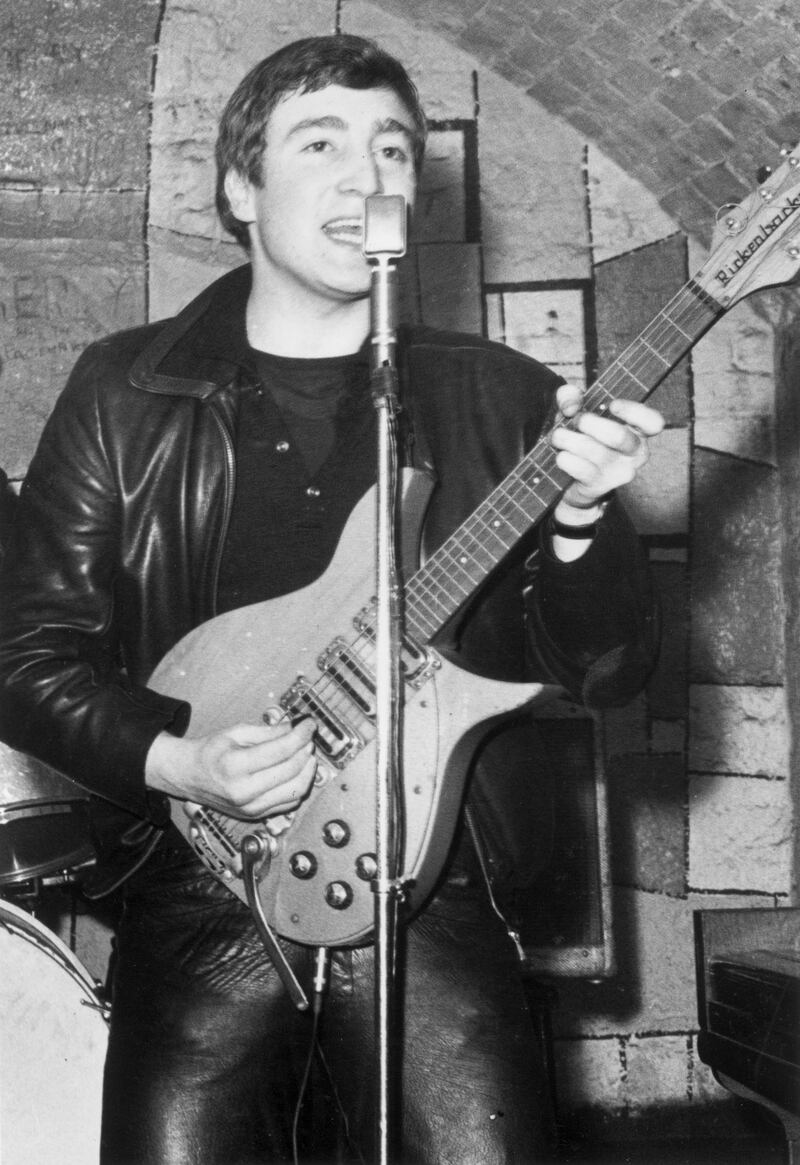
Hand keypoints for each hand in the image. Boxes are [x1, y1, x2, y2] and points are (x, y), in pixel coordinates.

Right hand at [145, 716, 316, 820]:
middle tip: (308, 736)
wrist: (189, 776)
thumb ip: (269, 731)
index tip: (309, 724)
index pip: (281, 750)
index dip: (301, 735)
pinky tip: (298, 771)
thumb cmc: (210, 752)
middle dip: (306, 750)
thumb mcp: (236, 732)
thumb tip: (297, 727)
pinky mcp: (256, 815)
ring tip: (306, 753)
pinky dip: (299, 786)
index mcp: (235, 766)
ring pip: (296, 790)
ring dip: (308, 770)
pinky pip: (290, 803)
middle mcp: (243, 791)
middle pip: (292, 770)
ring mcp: (251, 807)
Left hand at [551, 384, 663, 513]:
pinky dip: (564, 458)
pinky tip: (561, 455)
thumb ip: (571, 396)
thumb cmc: (581, 435)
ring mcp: (620, 471)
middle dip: (589, 422)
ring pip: (593, 450)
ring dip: (568, 439)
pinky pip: (580, 468)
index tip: (612, 405)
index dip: (634, 412)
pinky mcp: (601, 485)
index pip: (653, 422)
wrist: (571, 478)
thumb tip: (570, 406)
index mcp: (638, 430)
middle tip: (576, 420)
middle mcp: (635, 452)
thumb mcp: (576, 410)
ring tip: (558, 436)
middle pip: (618, 436)